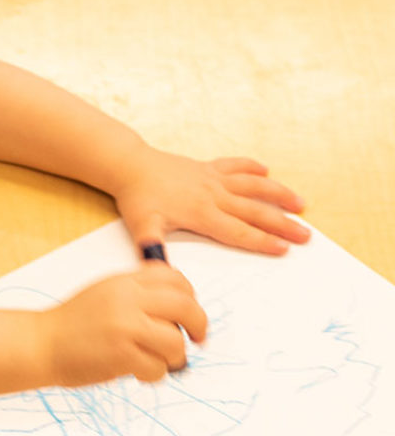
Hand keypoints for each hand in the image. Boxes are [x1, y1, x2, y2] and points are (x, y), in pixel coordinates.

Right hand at [38, 264, 207, 385]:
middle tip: (197, 339)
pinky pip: (158, 369)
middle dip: (199, 326)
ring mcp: (124, 327)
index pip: (175, 279)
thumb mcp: (106, 293)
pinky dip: (153, 375)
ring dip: (173, 357)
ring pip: (175, 342)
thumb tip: (181, 307)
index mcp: (124, 282)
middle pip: (185, 307)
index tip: (188, 313)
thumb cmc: (73, 323)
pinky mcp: (121, 355)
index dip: (190, 297)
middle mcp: (127, 300)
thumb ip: (138, 293)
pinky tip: (137, 372)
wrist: (40, 343)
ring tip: (156, 361)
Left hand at [111, 148, 309, 254]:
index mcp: (201, 213)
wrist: (129, 165)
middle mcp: (213, 195)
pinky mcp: (206, 166)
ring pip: (252, 185)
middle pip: (254, 211)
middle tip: (306, 235)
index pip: (237, 231)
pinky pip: (234, 165)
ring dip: (277, 194)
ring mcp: (212, 178)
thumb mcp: (142, 226)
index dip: (261, 241)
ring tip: (300, 203)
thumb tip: (159, 270)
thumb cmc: (137, 197)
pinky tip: (266, 171)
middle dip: (282, 224)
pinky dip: (251, 167)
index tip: (284, 249)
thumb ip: (152, 247)